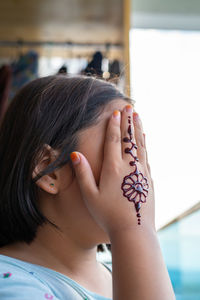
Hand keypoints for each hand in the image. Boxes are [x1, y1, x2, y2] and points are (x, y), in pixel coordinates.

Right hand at [70, 105, 154, 235]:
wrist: (134, 231)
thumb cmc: (108, 215)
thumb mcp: (90, 196)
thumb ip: (83, 173)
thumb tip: (75, 154)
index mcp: (113, 169)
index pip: (114, 141)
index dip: (114, 126)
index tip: (115, 113)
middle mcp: (129, 167)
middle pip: (129, 139)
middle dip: (128, 121)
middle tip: (129, 107)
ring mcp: (141, 172)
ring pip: (140, 145)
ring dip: (138, 129)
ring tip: (138, 116)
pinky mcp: (149, 179)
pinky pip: (146, 156)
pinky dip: (145, 145)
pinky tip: (144, 140)